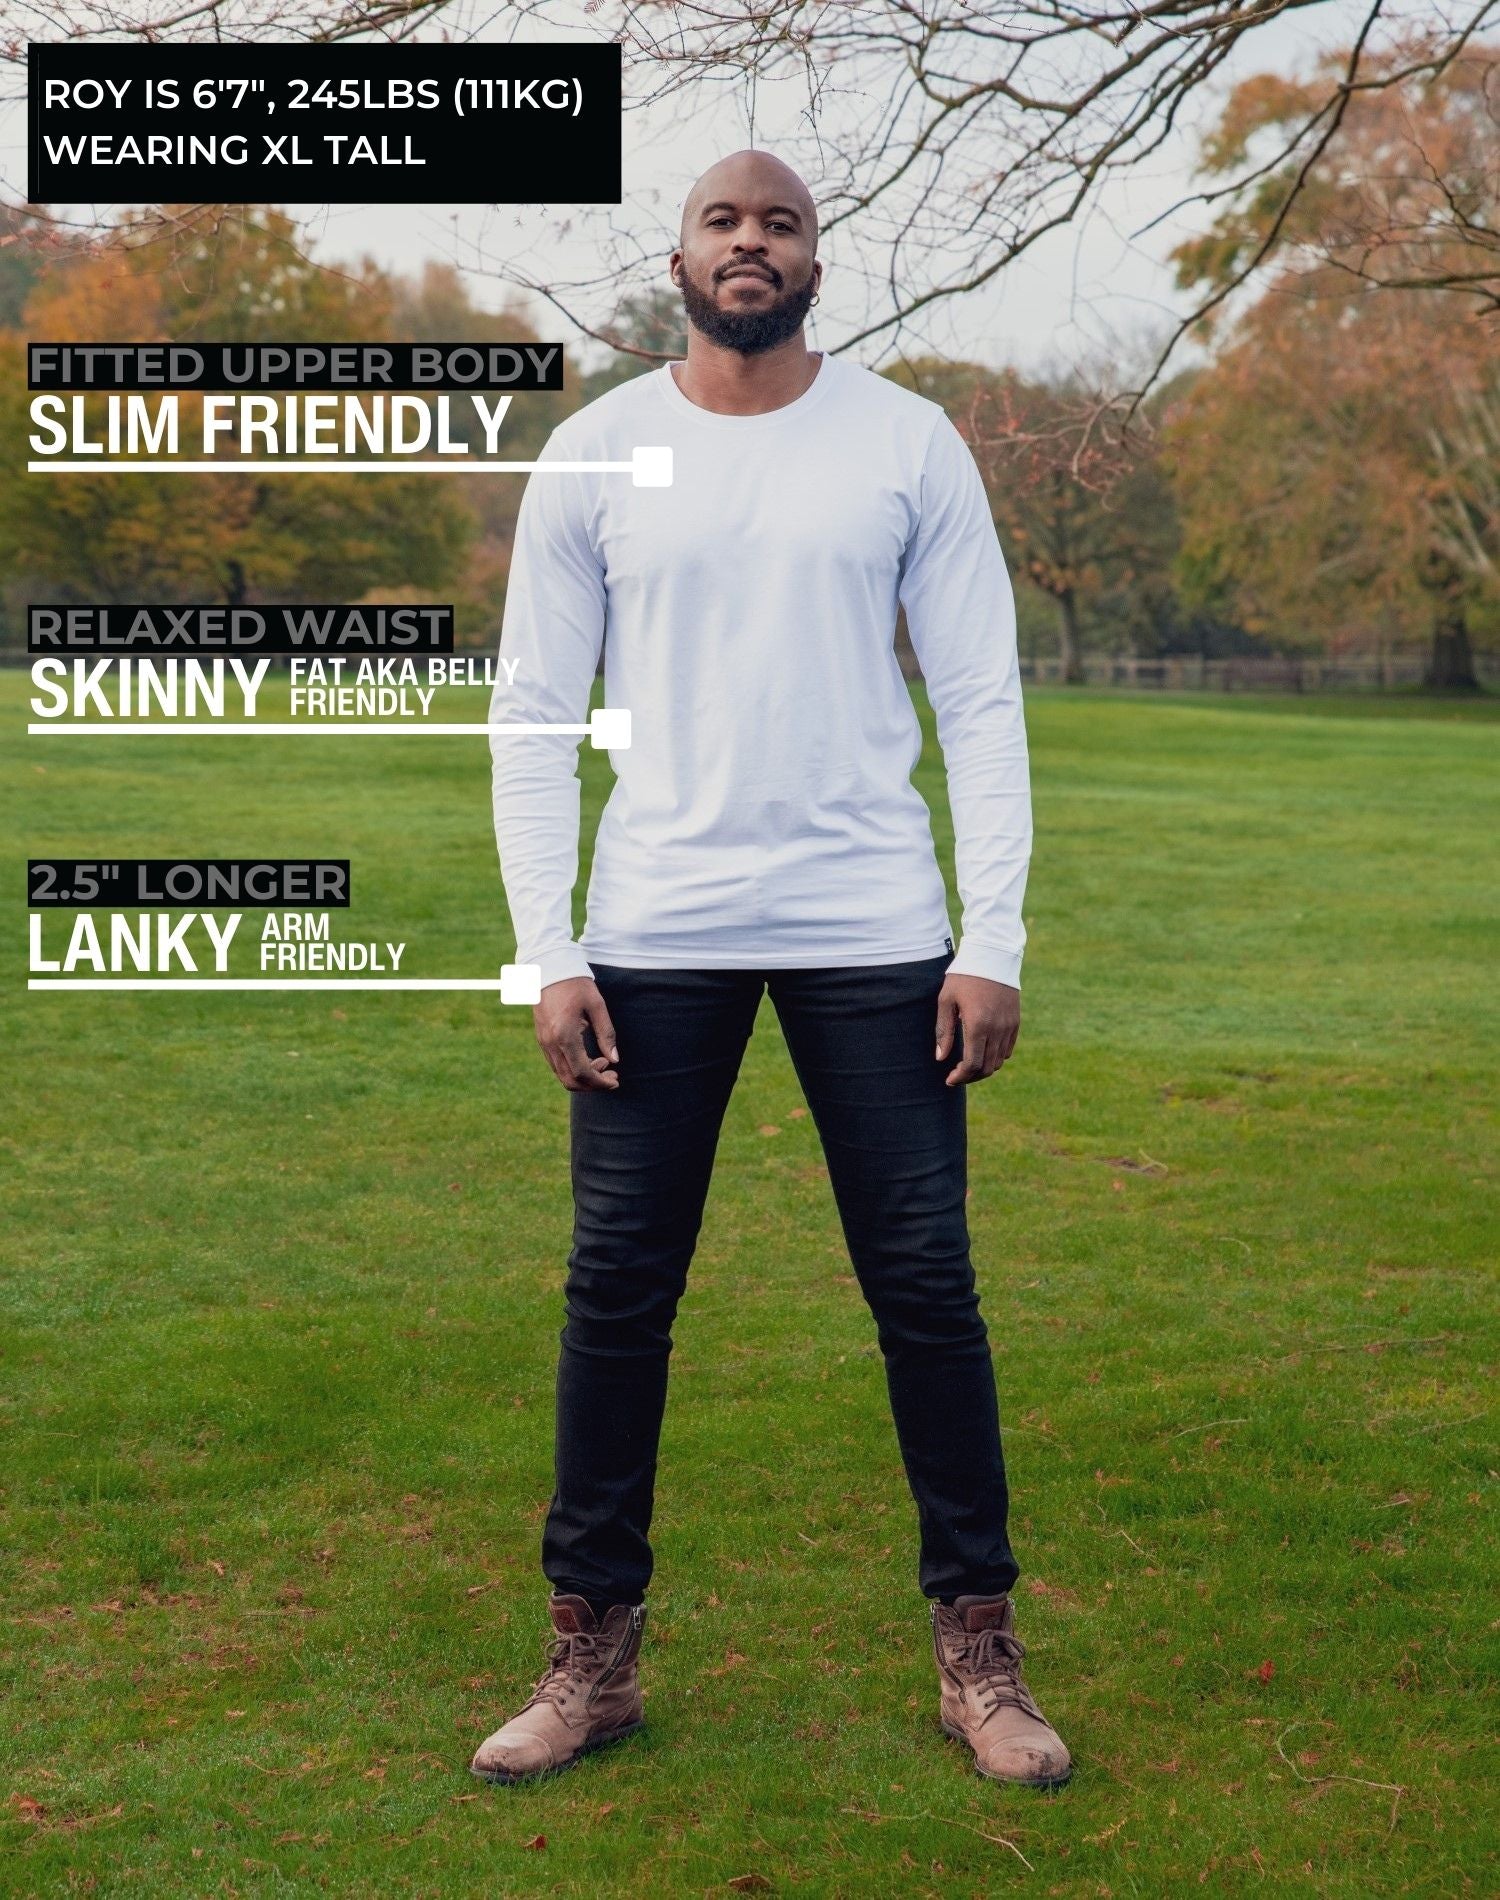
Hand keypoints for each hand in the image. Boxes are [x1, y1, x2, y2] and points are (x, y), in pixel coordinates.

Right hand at [534, 977, 619, 1091]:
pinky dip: (573, 1068)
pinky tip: (589, 1057)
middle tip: (612, 1076)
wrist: (548, 968)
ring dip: (583, 1077)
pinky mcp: (542, 1039)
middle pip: (570, 1080)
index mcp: (565, 1035)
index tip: (615, 1080)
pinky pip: (557, 1064)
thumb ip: (606, 1033)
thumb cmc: (575, 983)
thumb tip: (615, 1059)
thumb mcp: (597, 1005)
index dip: (600, 1082)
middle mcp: (551, 1043)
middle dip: (593, 1084)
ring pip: (562, 1075)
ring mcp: (544, 1042)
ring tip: (603, 1063)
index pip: (583, 1073)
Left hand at [935, 974, 1019, 1086]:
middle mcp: (997, 1029)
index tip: (950, 1080)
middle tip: (956, 1075)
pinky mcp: (1015, 1021)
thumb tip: (941, 1058)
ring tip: (967, 1065)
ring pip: (999, 1061)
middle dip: (970, 1076)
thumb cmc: (964, 977)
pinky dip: (995, 1057)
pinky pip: (1008, 1049)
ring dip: (983, 1068)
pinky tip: (982, 1052)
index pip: (972, 1064)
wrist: (992, 956)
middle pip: (987, 1067)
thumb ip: (943, 1031)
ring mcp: (1009, 1026)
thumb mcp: (946, 1001)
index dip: (960, 1077)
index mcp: (978, 1025)